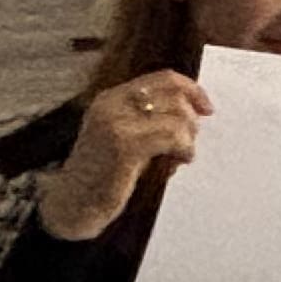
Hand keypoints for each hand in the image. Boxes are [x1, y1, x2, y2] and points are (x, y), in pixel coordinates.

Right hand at [41, 70, 208, 239]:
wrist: (73, 203)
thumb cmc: (105, 173)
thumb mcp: (125, 135)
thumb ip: (150, 119)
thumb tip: (195, 110)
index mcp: (111, 98)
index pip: (164, 78)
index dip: (192, 90)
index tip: (207, 109)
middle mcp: (111, 105)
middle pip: (175, 96)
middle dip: (191, 120)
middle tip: (186, 144)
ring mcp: (116, 124)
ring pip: (178, 116)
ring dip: (188, 139)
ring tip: (178, 157)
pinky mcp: (125, 146)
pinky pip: (173, 137)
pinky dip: (184, 150)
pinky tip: (176, 164)